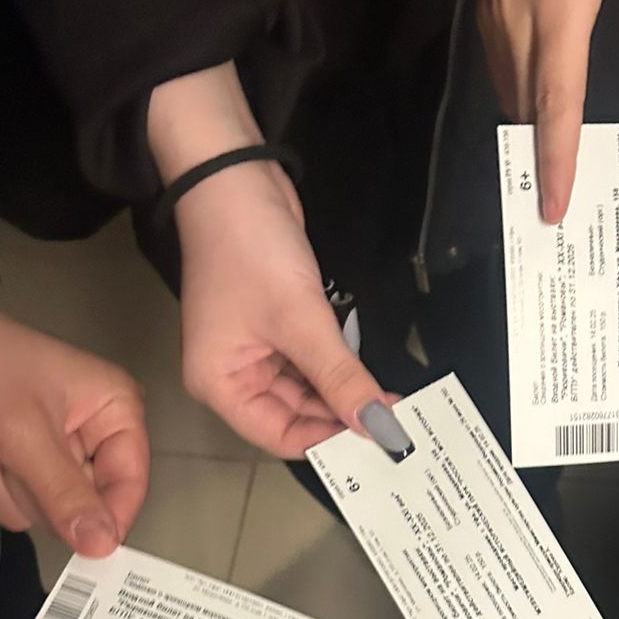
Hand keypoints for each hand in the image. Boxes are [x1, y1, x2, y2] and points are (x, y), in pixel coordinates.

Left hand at [0, 202, 145, 554]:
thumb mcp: (24, 432)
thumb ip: (65, 493)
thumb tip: (103, 544)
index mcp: (114, 411)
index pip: (131, 484)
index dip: (110, 518)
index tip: (86, 546)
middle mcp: (91, 435)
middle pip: (90, 506)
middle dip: (44, 492)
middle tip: (16, 456)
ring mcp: (52, 454)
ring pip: (52, 515)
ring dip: (13, 490)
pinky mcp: (19, 467)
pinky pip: (20, 510)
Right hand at [148, 66, 392, 459]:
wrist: (235, 175)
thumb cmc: (248, 246)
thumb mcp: (301, 320)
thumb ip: (342, 379)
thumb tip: (380, 426)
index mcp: (220, 385)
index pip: (280, 437)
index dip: (330, 443)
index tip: (379, 442)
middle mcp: (233, 375)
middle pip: (297, 417)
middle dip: (344, 420)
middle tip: (398, 425)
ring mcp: (254, 350)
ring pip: (309, 391)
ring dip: (347, 395)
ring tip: (394, 404)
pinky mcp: (276, 327)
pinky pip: (312, 363)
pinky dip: (340, 370)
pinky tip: (373, 378)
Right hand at [479, 0, 618, 221]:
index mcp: (561, 5)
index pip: (556, 103)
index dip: (556, 159)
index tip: (554, 206)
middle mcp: (516, 15)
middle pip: (525, 108)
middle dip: (539, 158)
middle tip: (559, 205)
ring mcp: (492, 6)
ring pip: (507, 89)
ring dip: (527, 128)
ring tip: (549, 168)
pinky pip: (498, 63)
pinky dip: (517, 94)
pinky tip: (538, 108)